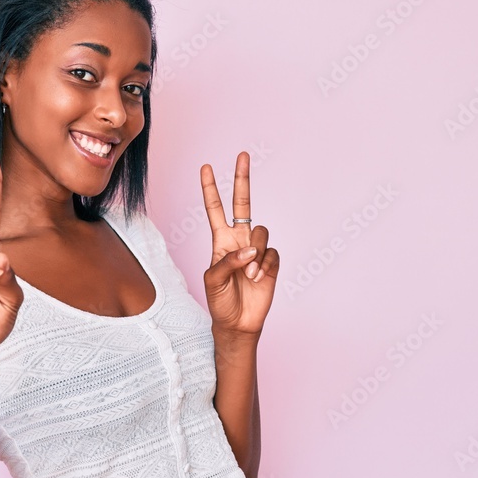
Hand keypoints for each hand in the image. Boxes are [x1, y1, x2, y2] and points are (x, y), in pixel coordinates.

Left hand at [200, 151, 278, 339]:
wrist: (238, 322)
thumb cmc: (220, 300)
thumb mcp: (213, 280)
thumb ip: (228, 261)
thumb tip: (250, 250)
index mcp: (221, 240)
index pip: (215, 208)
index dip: (210, 188)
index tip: (206, 167)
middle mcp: (239, 239)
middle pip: (243, 203)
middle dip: (242, 179)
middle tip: (242, 155)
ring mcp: (257, 249)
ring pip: (261, 232)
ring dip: (254, 254)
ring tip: (248, 275)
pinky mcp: (271, 262)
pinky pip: (272, 253)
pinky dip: (264, 267)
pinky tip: (257, 279)